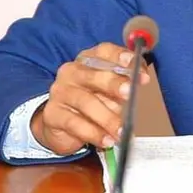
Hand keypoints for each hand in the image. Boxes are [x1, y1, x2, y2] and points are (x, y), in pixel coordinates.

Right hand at [30, 42, 149, 155]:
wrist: (60, 126)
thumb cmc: (92, 103)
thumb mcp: (109, 93)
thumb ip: (124, 87)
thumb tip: (140, 85)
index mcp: (89, 60)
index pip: (104, 52)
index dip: (121, 57)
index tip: (136, 65)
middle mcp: (72, 72)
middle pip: (95, 75)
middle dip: (114, 84)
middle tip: (130, 94)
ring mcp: (60, 92)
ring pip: (86, 102)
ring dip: (107, 118)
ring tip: (122, 131)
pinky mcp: (52, 114)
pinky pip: (75, 123)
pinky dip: (94, 133)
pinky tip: (107, 140)